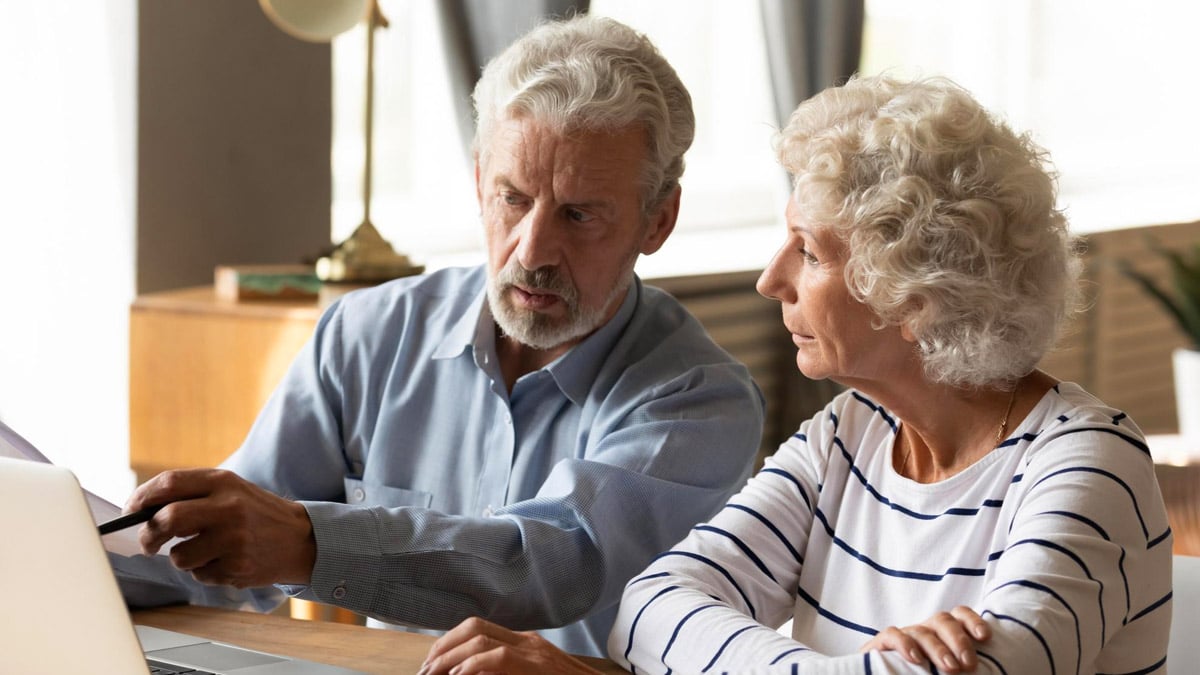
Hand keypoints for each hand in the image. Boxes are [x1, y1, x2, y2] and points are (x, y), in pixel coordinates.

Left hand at [125, 468, 315, 587]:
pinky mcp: (237, 566)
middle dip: (148, 535)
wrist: (301, 539)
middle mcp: (228, 507)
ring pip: (179, 555)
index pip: (169, 483)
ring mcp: (233, 538)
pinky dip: (203, 572)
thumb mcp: (231, 490)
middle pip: (167, 519)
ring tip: (205, 552)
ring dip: (182, 558)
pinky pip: (199, 575)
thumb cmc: (256, 514)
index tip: (131, 511)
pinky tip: (225, 561)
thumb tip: (141, 510)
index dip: (141, 498)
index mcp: (224, 481)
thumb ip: (192, 494)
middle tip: (148, 543)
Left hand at [418, 617, 600, 674]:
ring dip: (449, 656)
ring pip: (481, 637)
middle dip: (442, 647)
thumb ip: (507, 672)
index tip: (432, 663)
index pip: (479, 629)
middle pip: (474, 627)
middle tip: (425, 670)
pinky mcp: (537, 665)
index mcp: (527, 644)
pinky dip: (471, 666)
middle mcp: (529, 642)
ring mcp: (535, 652)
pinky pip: (497, 657)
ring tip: (432, 674)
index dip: (449, 643)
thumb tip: (471, 673)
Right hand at [860, 606, 990, 672]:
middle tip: (969, 664)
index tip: (985, 637)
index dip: (973, 621)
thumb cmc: (925, 674)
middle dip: (958, 640)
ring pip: (921, 631)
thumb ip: (963, 668)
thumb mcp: (945, 669)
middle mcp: (925, 631)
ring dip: (938, 648)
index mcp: (944, 634)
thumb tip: (987, 673)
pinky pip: (892, 634)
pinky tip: (915, 658)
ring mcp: (904, 636)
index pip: (959, 615)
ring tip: (951, 668)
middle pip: (943, 621)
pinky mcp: (881, 645)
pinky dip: (903, 643)